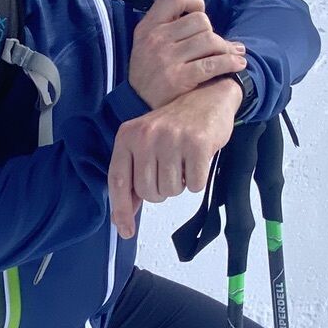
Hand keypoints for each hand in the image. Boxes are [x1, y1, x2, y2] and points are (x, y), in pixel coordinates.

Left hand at [108, 80, 239, 238]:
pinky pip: (194, 185)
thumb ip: (134, 173)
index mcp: (128, 136)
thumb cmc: (176, 125)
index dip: (121, 210)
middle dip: (161, 191)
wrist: (208, 96)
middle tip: (171, 171)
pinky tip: (198, 160)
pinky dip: (197, 180)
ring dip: (180, 184)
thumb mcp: (147, 142)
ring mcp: (172, 139)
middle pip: (148, 192)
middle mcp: (146, 136)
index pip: (118, 180)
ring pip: (171, 191)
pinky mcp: (197, 144)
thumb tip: (125, 214)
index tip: (126, 231)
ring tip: (183, 161)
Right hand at [127, 0, 246, 109]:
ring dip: (225, 48)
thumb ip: (164, 16)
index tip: (199, 11)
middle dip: (212, 32)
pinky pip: (213, 63)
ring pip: (210, 41)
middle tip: (214, 44)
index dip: (193, 0)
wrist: (138, 108)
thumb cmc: (148, 72)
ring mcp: (167, 59)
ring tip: (230, 54)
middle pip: (200, 21)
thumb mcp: (146, 41)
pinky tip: (237, 64)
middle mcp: (156, 39)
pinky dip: (230, 63)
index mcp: (148, 27)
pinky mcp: (180, 79)